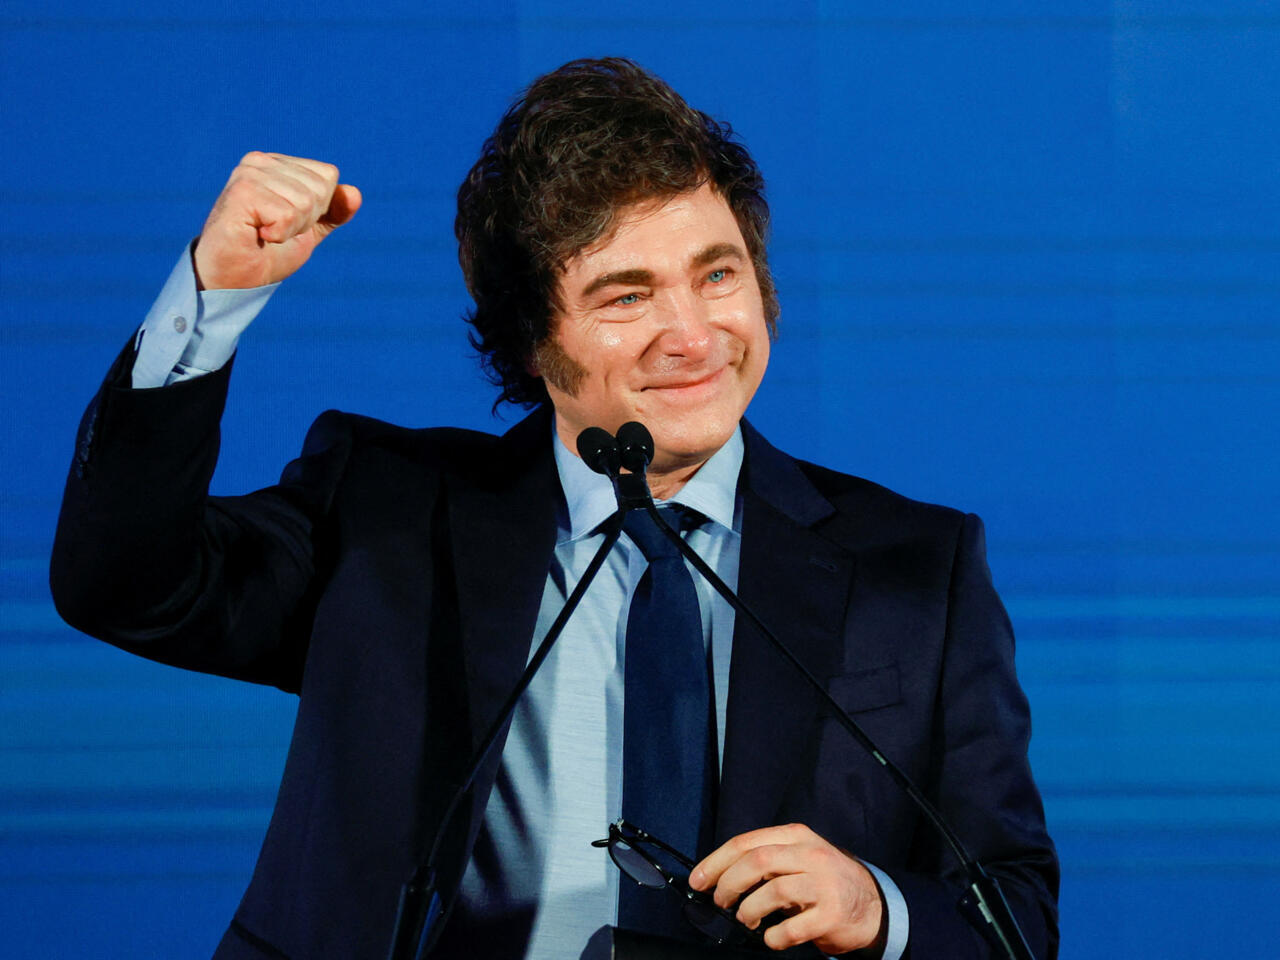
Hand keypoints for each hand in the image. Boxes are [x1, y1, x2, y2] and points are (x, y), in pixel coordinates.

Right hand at [192, 151, 361, 289]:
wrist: (235, 281)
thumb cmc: (267, 253)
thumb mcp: (310, 230)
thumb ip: (334, 211)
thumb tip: (354, 193)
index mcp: (276, 164)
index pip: (328, 176)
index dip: (319, 209)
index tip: (288, 222)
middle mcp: (260, 162)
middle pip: (320, 189)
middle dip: (306, 220)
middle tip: (275, 231)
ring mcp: (248, 174)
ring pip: (306, 202)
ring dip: (291, 229)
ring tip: (264, 233)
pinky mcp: (241, 193)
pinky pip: (288, 214)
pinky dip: (279, 234)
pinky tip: (257, 235)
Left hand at [689, 823, 885, 953]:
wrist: (872, 904)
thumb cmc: (823, 881)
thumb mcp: (797, 858)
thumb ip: (766, 860)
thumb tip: (718, 876)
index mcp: (796, 837)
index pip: (746, 843)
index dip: (716, 862)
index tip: (698, 880)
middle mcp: (811, 855)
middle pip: (756, 862)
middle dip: (728, 884)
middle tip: (721, 902)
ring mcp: (824, 884)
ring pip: (773, 892)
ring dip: (749, 910)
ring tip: (748, 919)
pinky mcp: (833, 914)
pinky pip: (793, 928)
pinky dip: (774, 937)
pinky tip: (772, 938)